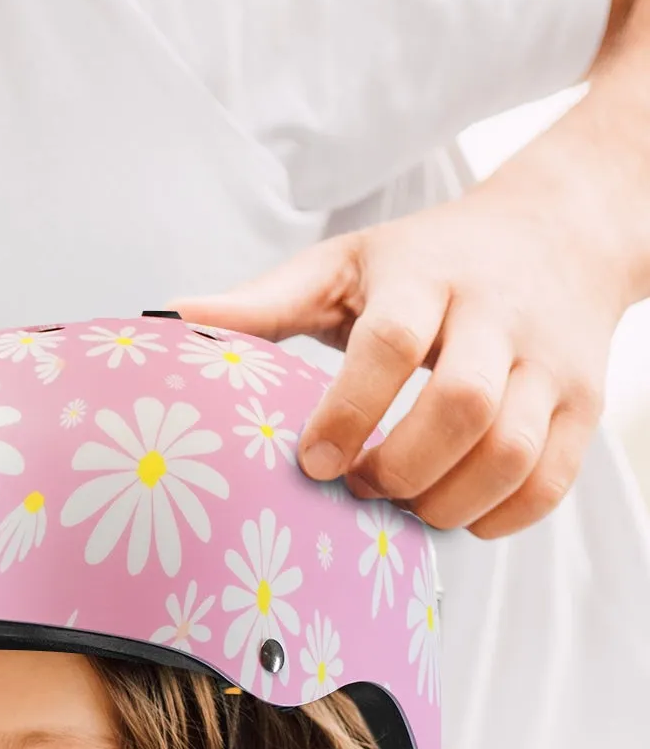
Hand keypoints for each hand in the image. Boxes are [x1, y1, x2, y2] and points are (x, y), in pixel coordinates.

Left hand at [181, 135, 630, 537]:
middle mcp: (499, 316)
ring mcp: (550, 362)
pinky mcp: (584, 403)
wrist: (560, 231)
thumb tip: (164, 318)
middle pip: (460, 408)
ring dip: (446, 501)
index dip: (347, 410)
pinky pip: (551, 481)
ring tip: (402, 504)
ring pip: (512, 452)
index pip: (390, 343)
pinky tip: (454, 513)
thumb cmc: (427, 261)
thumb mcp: (344, 266)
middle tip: (356, 485)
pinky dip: (500, 517)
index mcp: (428, 277)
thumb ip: (262, 303)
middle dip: (398, 467)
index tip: (310, 460)